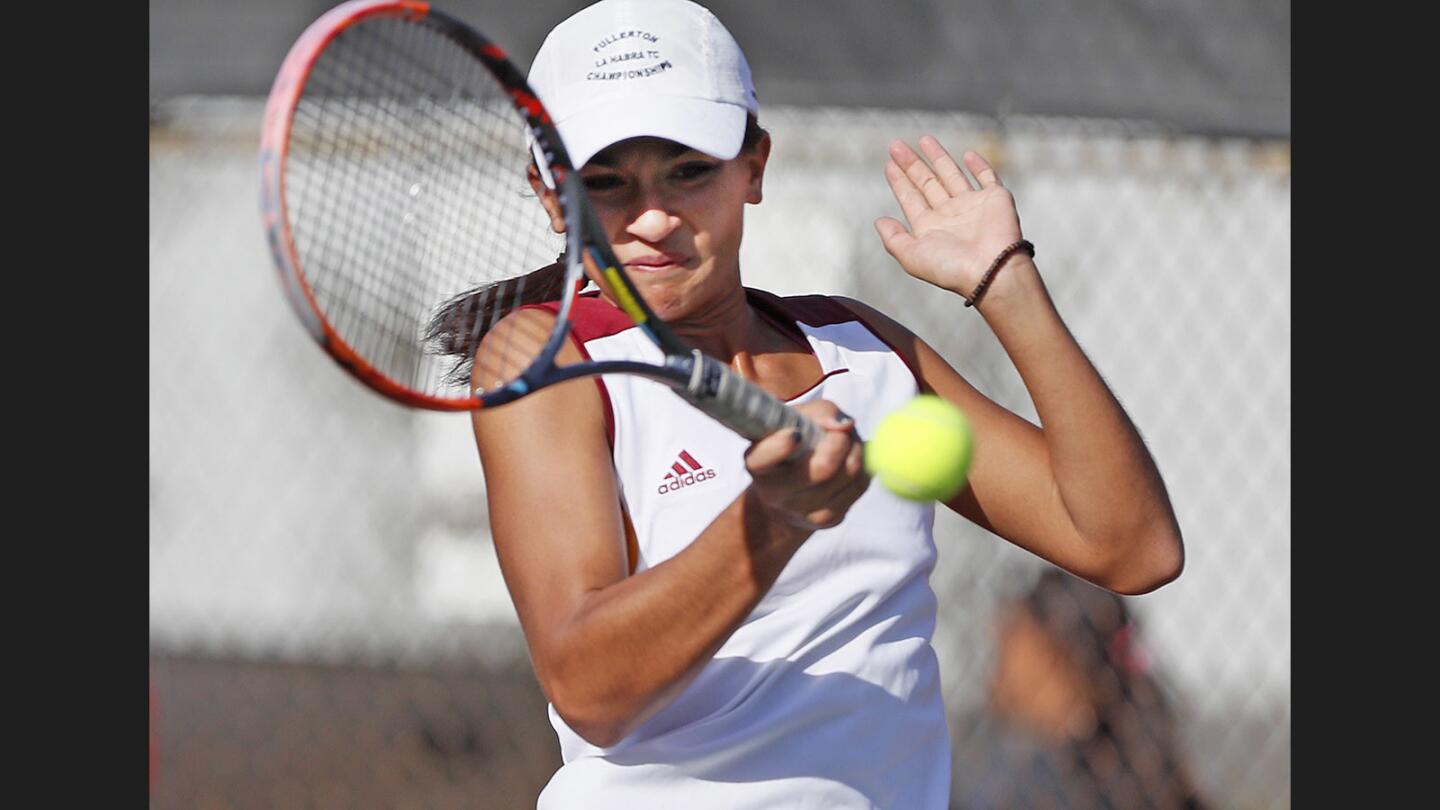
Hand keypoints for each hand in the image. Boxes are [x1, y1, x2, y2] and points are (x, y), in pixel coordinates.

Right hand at [745, 400, 868, 531]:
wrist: (787, 495)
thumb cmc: (792, 446)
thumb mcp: (795, 419)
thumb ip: (819, 413)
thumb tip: (845, 425)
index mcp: (758, 465)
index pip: (764, 458)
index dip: (781, 445)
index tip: (794, 434)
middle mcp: (775, 494)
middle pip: (824, 467)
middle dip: (841, 440)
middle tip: (841, 429)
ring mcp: (803, 511)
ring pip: (850, 474)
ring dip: (857, 449)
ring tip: (847, 441)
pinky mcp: (829, 520)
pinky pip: (860, 485)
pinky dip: (863, 465)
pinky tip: (850, 458)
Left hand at [874, 136, 1024, 298]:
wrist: (992, 271)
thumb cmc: (952, 269)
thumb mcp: (912, 257)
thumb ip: (893, 239)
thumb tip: (878, 221)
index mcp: (931, 228)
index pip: (911, 199)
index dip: (899, 182)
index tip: (888, 164)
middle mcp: (950, 215)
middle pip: (927, 182)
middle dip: (911, 164)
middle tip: (895, 145)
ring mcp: (973, 206)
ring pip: (952, 175)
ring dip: (938, 157)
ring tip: (924, 139)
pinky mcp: (996, 199)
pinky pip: (987, 178)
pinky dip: (979, 166)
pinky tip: (967, 153)